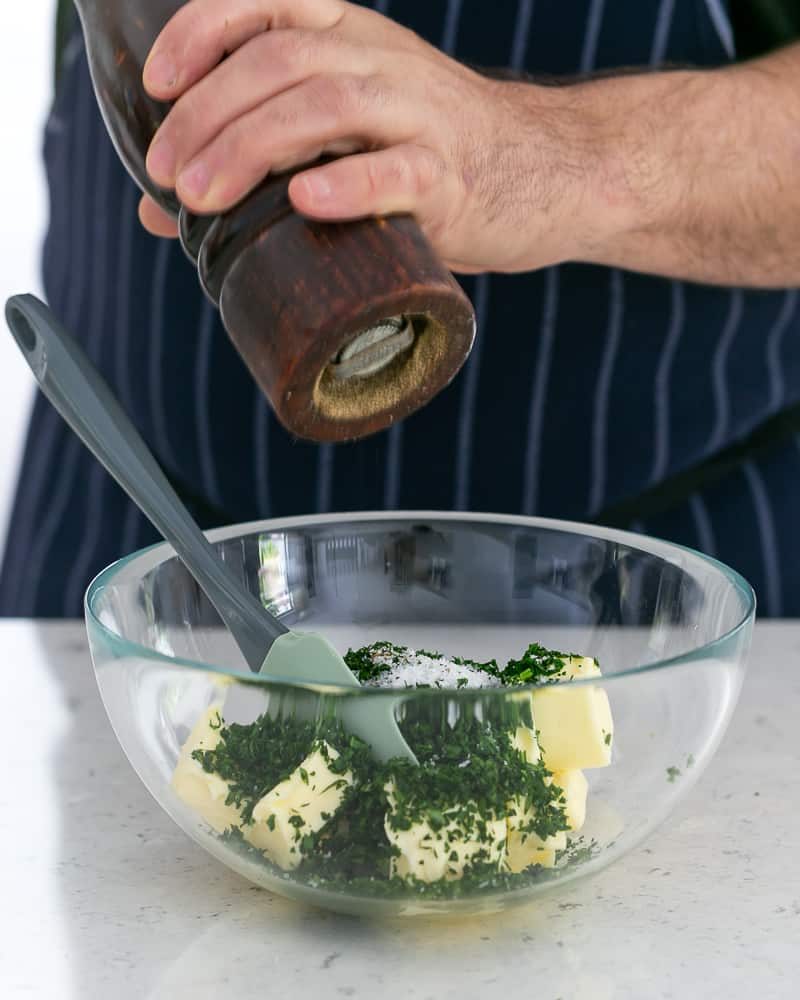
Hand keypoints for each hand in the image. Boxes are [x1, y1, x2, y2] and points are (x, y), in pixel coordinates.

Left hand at [139, 0, 606, 273]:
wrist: (547, 171)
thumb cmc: (432, 158)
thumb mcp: (350, 137)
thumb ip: (266, 158)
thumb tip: (160, 211)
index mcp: (354, 39)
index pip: (267, 5)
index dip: (202, 33)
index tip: (157, 87)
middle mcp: (383, 62)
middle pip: (280, 61)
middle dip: (207, 115)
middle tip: (168, 176)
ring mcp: (421, 117)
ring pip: (326, 105)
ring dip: (251, 147)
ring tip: (202, 199)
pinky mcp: (452, 180)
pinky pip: (398, 172)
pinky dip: (348, 184)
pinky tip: (305, 201)